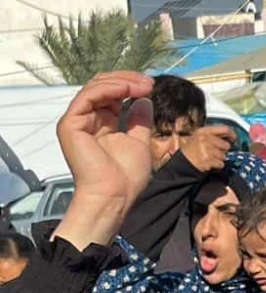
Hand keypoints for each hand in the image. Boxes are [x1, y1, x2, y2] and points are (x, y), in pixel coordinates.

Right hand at [53, 71, 153, 248]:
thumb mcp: (139, 141)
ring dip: (122, 82)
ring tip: (143, 85)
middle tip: (149, 83)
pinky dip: (109, 89)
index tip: (151, 86)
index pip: (111, 94)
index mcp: (101, 124)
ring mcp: (76, 121)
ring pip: (95, 88)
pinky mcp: (70, 124)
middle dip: (127, 81)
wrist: (114, 195)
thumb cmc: (126, 177)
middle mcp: (87, 120)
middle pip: (102, 87)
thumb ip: (139, 120)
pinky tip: (127, 90)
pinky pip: (88, 97)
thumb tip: (143, 100)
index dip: (130, 86)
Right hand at [180, 125, 235, 171]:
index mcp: (204, 131)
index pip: (225, 129)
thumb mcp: (199, 136)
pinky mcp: (209, 160)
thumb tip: (229, 136)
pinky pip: (221, 163)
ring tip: (209, 157)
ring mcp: (207, 149)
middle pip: (226, 145)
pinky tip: (209, 162)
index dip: (232, 134)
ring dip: (219, 158)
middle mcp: (206, 139)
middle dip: (223, 150)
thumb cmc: (191, 150)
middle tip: (214, 152)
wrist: (183, 162)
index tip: (234, 138)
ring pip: (224, 155)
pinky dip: (217, 165)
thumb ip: (213, 135)